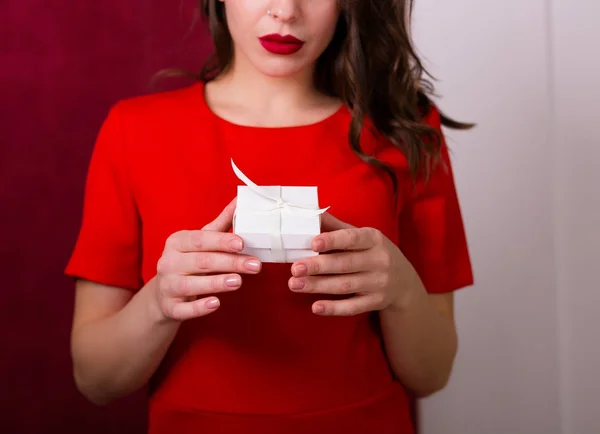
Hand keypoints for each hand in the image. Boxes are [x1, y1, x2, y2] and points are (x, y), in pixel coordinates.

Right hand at [154, 199, 261, 321]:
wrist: (163, 295)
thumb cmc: (188, 262)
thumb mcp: (201, 241)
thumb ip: (221, 224)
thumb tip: (240, 200)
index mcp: (177, 242)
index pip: (200, 240)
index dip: (221, 241)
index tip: (242, 243)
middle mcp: (168, 262)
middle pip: (202, 262)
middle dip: (230, 263)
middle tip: (255, 265)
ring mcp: (168, 286)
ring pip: (192, 285)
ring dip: (216, 283)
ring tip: (238, 281)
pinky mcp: (170, 307)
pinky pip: (184, 309)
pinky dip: (199, 307)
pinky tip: (216, 303)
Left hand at [288, 213, 419, 315]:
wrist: (404, 282)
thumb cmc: (373, 253)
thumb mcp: (362, 236)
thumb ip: (337, 227)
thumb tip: (313, 214)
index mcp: (374, 239)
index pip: (352, 239)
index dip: (332, 240)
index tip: (313, 243)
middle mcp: (379, 260)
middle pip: (345, 264)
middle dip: (318, 266)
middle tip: (295, 268)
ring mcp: (379, 283)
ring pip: (345, 285)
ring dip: (318, 286)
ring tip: (294, 285)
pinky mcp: (375, 302)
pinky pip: (353, 307)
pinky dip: (334, 308)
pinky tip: (316, 307)